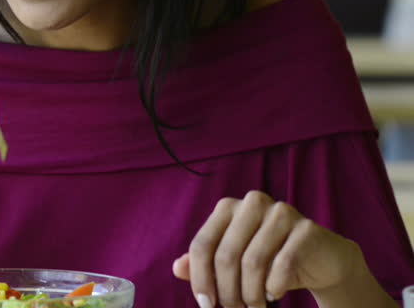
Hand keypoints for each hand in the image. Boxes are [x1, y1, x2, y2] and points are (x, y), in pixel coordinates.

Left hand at [172, 191, 365, 307]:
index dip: (199, 279)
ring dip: (251, 295)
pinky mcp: (306, 229)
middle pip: (225, 256)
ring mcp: (281, 212)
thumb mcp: (235, 263)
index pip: (202, 245)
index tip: (205, 305)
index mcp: (228, 207)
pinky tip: (274, 295)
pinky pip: (282, 265)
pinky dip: (274, 287)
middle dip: (227, 292)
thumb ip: (204, 264)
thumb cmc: (271, 261)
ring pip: (252, 262)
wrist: (322, 261)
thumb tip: (177, 268)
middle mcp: (252, 203)